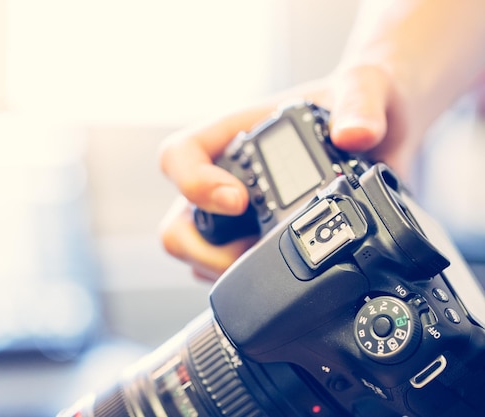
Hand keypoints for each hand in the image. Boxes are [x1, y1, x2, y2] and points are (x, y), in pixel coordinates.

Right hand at [159, 67, 412, 280]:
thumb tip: (355, 135)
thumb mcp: (364, 87)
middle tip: (255, 252)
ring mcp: (234, 213)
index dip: (194, 183)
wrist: (378, 129)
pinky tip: (286, 270)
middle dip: (207, 251)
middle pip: (178, 224)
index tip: (239, 200)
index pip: (180, 156)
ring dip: (227, 269)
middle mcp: (224, 176)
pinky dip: (247, 279)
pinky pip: (226, 270)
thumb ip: (360, 102)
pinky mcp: (253, 239)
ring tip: (278, 265)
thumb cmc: (356, 101)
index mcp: (233, 134)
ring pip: (197, 254)